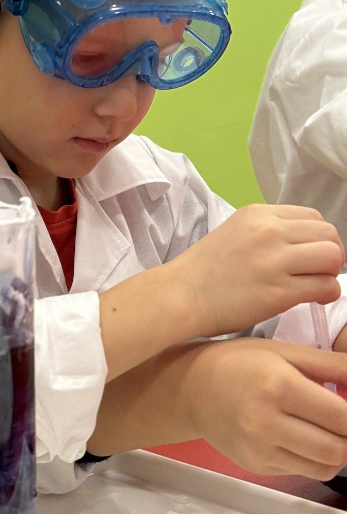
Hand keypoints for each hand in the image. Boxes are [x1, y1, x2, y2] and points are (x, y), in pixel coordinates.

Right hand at [165, 204, 343, 338]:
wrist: (181, 295)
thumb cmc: (205, 270)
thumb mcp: (235, 231)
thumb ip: (268, 231)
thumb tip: (303, 243)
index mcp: (258, 214)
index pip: (313, 217)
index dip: (317, 238)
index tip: (307, 256)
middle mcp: (269, 231)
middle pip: (328, 234)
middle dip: (329, 254)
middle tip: (314, 272)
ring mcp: (274, 261)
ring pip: (333, 256)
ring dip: (329, 273)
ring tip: (313, 285)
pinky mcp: (279, 291)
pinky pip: (326, 286)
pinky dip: (326, 294)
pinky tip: (311, 299)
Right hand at [186, 337, 346, 477]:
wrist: (190, 389)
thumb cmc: (237, 363)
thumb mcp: (283, 351)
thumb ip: (331, 365)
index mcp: (278, 387)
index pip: (342, 417)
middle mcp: (267, 423)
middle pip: (337, 449)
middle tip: (340, 419)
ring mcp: (260, 449)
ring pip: (324, 467)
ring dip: (336, 451)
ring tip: (327, 429)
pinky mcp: (256, 466)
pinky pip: (302, 470)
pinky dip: (312, 458)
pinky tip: (301, 436)